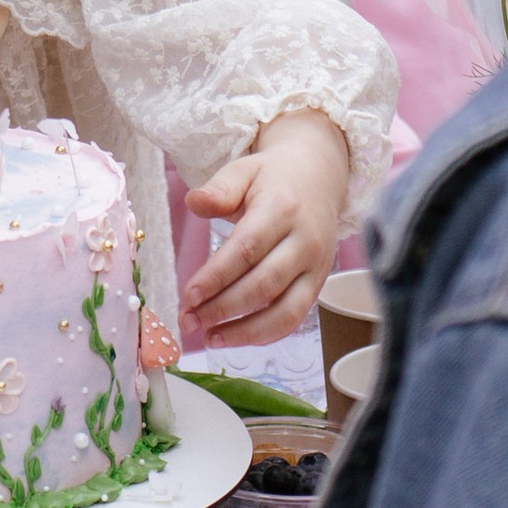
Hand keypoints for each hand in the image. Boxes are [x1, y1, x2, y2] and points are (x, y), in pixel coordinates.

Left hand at [181, 107, 349, 347]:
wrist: (318, 177)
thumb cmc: (272, 177)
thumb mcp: (244, 170)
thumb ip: (220, 188)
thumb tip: (193, 202)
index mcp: (282, 208)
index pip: (248, 249)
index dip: (218, 276)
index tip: (189, 295)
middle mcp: (304, 241)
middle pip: (264, 284)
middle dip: (224, 307)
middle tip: (189, 320)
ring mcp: (316, 266)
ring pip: (285, 310)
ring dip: (245, 331)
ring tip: (209, 337)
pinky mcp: (318, 284)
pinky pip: (295, 317)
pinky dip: (266, 334)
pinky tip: (235, 336)